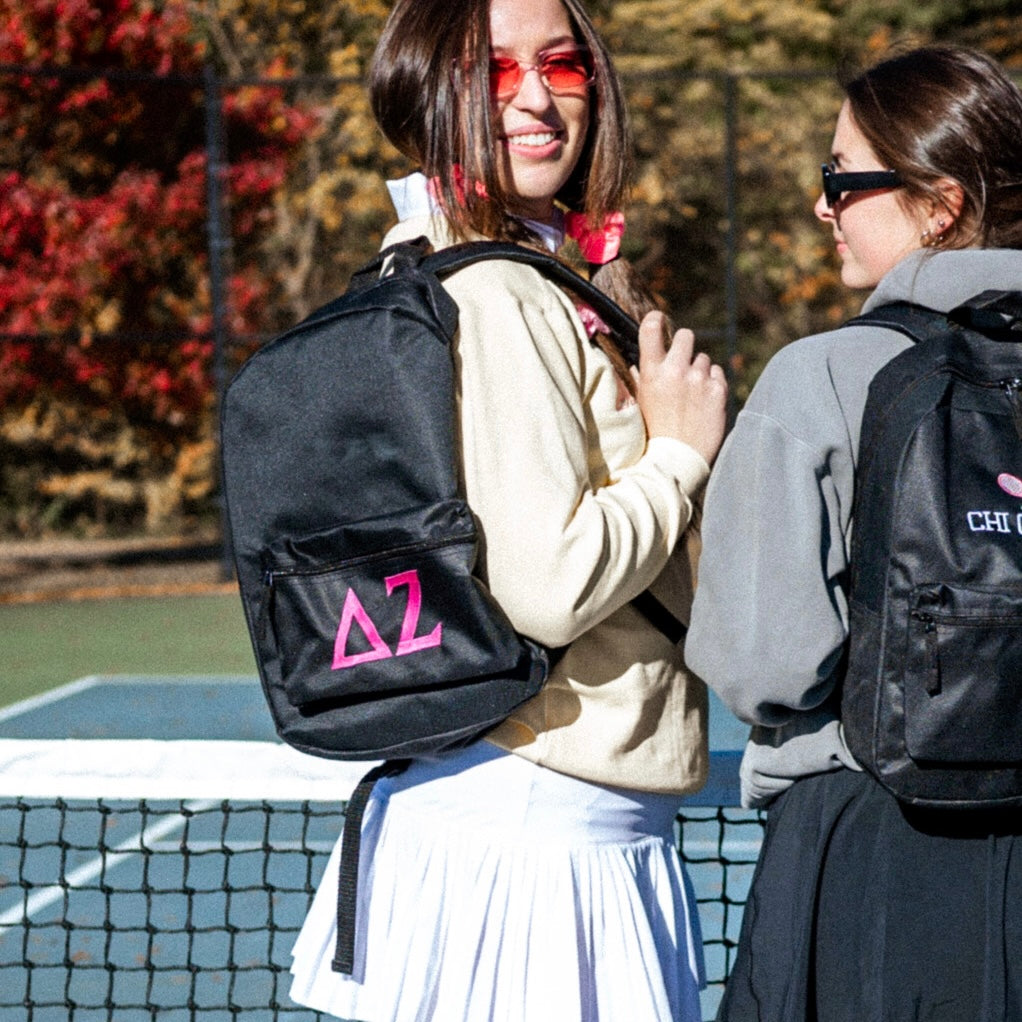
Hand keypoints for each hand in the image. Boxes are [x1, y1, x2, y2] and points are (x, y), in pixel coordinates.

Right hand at [635, 311, 727, 464]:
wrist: (676, 459)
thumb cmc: (654, 432)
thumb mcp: (640, 402)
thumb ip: (641, 377)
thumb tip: (640, 360)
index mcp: (651, 372)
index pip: (651, 329)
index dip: (655, 319)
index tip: (658, 318)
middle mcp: (675, 371)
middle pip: (686, 336)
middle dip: (684, 346)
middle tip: (682, 363)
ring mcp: (699, 380)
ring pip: (703, 359)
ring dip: (699, 371)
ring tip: (692, 395)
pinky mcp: (718, 390)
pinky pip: (718, 373)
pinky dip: (713, 383)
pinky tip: (704, 401)